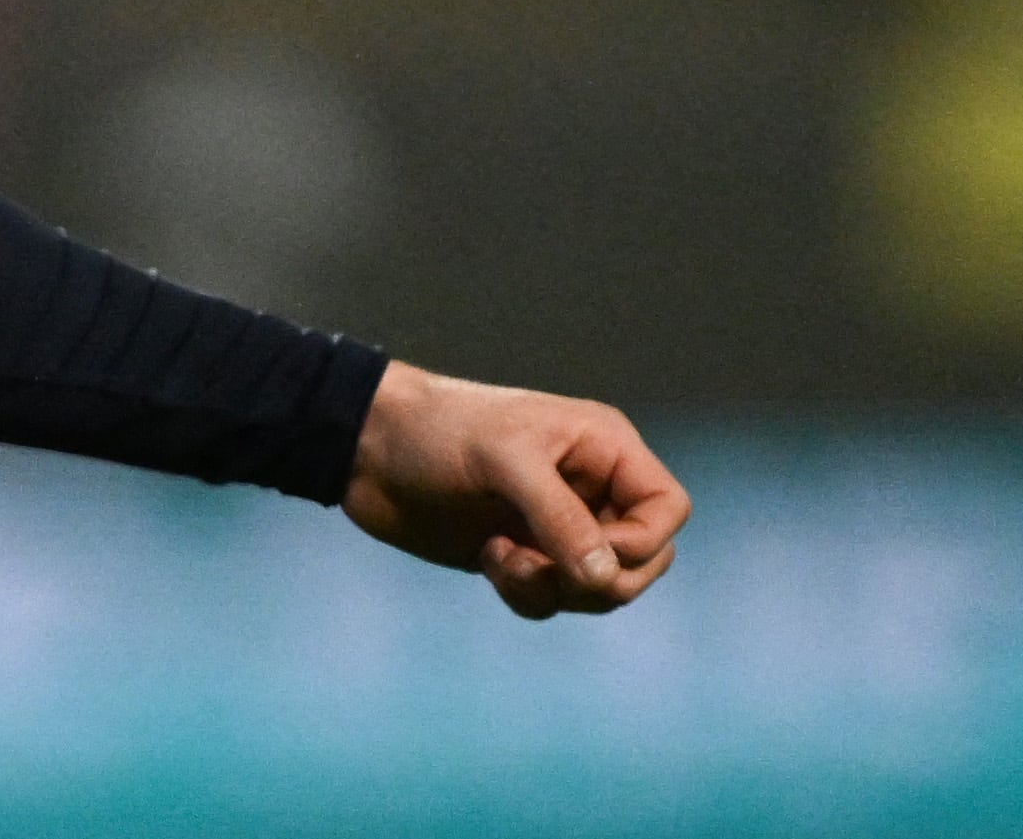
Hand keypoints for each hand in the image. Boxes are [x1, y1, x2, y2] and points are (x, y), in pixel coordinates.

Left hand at [344, 361, 688, 616]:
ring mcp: (556, 524)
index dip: (642, 543)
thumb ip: (559, 519)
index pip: (668, 508)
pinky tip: (487, 559)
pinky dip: (530, 595)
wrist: (362, 447)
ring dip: (557, 589)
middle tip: (542, 568)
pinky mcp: (522, 554)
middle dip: (599, 579)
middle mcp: (589, 487)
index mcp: (602, 447)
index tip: (591, 551)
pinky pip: (555, 599)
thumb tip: (605, 580)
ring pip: (601, 588)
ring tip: (503, 558)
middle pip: (644, 561)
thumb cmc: (433, 431)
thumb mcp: (502, 462)